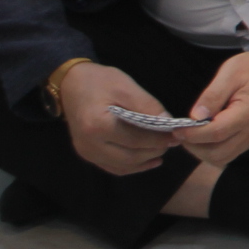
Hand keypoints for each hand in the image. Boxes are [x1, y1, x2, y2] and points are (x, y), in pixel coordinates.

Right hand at [58, 63, 184, 174]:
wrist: (72, 84)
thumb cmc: (100, 82)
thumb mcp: (126, 87)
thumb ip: (147, 106)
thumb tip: (167, 122)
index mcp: (97, 126)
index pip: (135, 139)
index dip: (158, 139)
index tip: (176, 135)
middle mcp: (89, 145)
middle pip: (129, 156)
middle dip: (154, 151)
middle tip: (173, 142)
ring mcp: (86, 152)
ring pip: (122, 166)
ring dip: (145, 161)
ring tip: (163, 149)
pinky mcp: (87, 154)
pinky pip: (112, 166)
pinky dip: (132, 165)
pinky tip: (148, 160)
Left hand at [176, 46, 248, 168]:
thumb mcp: (231, 72)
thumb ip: (212, 95)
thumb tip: (195, 117)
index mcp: (248, 112)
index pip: (215, 133)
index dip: (192, 134)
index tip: (177, 128)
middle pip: (217, 153)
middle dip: (194, 147)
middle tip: (182, 133)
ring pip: (222, 158)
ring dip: (203, 152)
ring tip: (193, 135)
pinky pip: (230, 153)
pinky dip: (213, 150)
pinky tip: (206, 135)